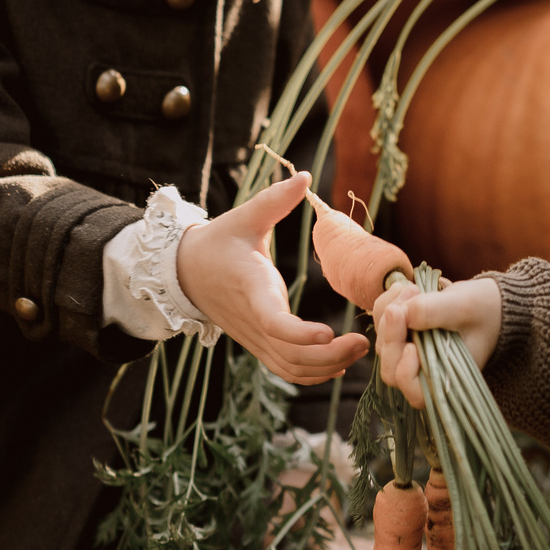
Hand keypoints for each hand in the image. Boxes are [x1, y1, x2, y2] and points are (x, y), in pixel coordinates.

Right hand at [176, 172, 369, 384]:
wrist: (185, 272)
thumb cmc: (218, 243)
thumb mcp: (243, 217)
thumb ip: (274, 201)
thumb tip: (304, 176)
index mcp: (252, 291)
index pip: (274, 323)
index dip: (300, 334)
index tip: (329, 332)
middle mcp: (254, 321)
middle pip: (290, 355)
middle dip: (328, 356)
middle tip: (364, 342)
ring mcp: (255, 338)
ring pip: (289, 368)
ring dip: (325, 367)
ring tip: (359, 350)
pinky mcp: (258, 344)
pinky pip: (285, 368)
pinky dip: (311, 373)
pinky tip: (339, 363)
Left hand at [371, 276, 501, 408]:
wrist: (489, 301)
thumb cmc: (484, 310)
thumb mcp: (464, 307)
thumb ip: (433, 312)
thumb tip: (402, 313)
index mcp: (443, 379)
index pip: (411, 387)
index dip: (405, 369)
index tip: (412, 344)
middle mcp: (424, 372)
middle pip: (390, 367)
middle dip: (391, 334)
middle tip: (403, 304)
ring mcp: (411, 355)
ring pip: (383, 343)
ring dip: (389, 313)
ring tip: (412, 288)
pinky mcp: (404, 337)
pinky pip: (382, 324)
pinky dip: (386, 304)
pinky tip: (405, 288)